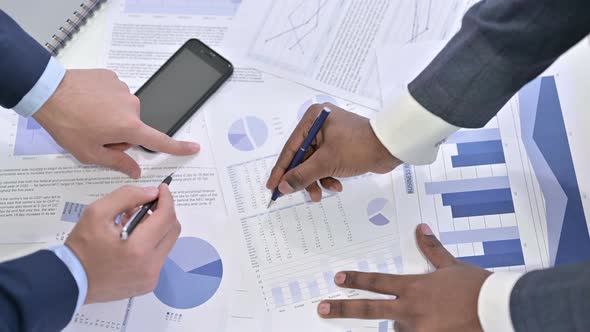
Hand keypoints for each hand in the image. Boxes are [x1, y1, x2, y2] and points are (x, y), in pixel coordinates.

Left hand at [33, 69, 199, 178]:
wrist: (48, 91)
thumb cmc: (66, 123)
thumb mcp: (90, 153)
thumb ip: (117, 162)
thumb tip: (135, 170)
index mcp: (129, 127)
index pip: (160, 141)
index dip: (179, 147)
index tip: (194, 147)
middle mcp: (132, 107)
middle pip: (134, 127)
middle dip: (118, 134)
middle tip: (94, 133)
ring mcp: (123, 89)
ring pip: (123, 111)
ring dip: (109, 116)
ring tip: (87, 115)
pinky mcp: (112, 78)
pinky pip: (114, 94)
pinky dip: (103, 101)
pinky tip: (88, 102)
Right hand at [65, 184, 180, 302]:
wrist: (70, 281)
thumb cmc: (82, 245)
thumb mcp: (98, 212)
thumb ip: (127, 196)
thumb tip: (152, 192)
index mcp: (138, 248)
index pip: (166, 217)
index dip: (167, 199)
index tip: (161, 189)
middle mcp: (150, 266)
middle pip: (172, 230)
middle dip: (163, 213)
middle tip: (145, 205)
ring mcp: (151, 278)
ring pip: (167, 243)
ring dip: (156, 228)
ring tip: (132, 223)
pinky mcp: (148, 284)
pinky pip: (159, 257)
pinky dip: (151, 243)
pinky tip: (132, 240)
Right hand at [266, 103, 400, 201]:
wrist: (391, 147)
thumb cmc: (357, 148)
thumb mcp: (327, 163)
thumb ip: (302, 175)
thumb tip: (283, 187)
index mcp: (312, 119)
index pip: (290, 148)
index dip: (281, 170)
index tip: (272, 187)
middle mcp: (319, 124)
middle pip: (302, 157)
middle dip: (304, 178)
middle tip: (299, 195)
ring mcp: (330, 135)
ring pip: (314, 163)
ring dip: (317, 180)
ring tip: (321, 194)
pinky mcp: (340, 146)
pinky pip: (326, 164)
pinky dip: (328, 176)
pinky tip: (337, 185)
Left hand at [317, 224, 491, 331]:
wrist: (499, 309)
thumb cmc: (476, 286)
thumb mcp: (452, 266)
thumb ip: (433, 250)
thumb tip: (421, 229)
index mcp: (415, 287)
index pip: (377, 282)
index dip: (356, 278)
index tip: (337, 278)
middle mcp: (412, 309)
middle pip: (370, 310)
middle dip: (343, 309)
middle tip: (322, 308)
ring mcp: (420, 329)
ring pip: (396, 329)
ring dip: (402, 325)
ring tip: (422, 318)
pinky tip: (426, 326)